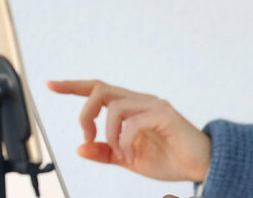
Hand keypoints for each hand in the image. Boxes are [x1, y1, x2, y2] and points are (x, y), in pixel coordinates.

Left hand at [47, 80, 210, 182]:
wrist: (201, 166)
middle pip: (101, 90)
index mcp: (132, 109)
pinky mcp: (164, 115)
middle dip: (85, 113)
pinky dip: (124, 139)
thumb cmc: (170, 158)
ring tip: (118, 153)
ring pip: (115, 106)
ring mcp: (154, 106)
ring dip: (108, 133)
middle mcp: (141, 101)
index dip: (73, 86)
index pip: (99, 90)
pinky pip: (133, 121)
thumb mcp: (129, 159)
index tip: (51, 85)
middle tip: (88, 137)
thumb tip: (80, 147)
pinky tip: (129, 153)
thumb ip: (106, 152)